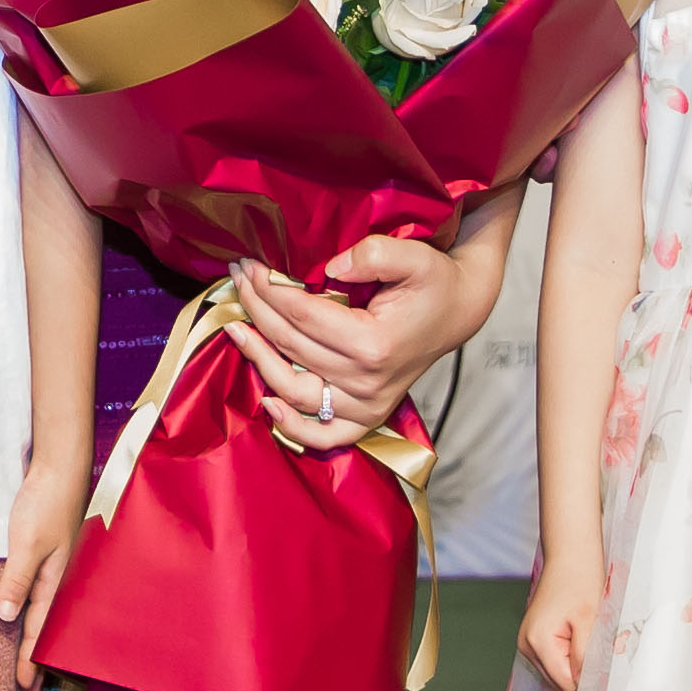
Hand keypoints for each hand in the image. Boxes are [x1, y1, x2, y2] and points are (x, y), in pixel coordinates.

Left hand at [0, 456, 94, 690]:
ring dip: (38, 638)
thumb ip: (17, 580)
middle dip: (39, 659)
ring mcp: (57, 568)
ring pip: (47, 613)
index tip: (25, 689)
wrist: (59, 468)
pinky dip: (36, 613)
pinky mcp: (50, 555)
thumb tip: (6, 617)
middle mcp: (60, 580)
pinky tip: (28, 615)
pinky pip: (43, 594)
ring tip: (32, 662)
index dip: (31, 661)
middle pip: (47, 629)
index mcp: (57, 582)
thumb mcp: (27, 543)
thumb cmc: (46, 504)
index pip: (40, 631)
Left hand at [230, 231, 485, 451]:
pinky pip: (323, 435)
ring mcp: (366, 405)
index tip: (249, 265)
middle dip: (256, 307)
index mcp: (374, 343)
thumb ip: (372, 255)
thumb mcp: (413, 256)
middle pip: (290, 345)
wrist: (456, 311)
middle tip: (237, 278)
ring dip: (257, 358)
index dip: (269, 288)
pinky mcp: (366, 418)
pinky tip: (266, 400)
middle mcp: (366, 381)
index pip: (302, 314)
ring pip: (294, 390)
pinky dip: (292, 425)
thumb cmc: (433, 282)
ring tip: (235, 326)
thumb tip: (328, 268)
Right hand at [515, 553, 600, 690]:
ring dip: (574, 666)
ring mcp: (526, 643)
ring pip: (556, 675)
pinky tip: (579, 642)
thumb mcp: (589, 623)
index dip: (587, 682)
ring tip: (587, 642)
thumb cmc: (581, 583)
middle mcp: (526, 646)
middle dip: (580, 675)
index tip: (606, 671)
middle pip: (558, 683)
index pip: (565, 684)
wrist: (569, 557)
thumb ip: (585, 658)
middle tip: (599, 655)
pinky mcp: (532, 639)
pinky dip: (568, 659)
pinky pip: (553, 662)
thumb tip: (588, 687)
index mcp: (538, 643)